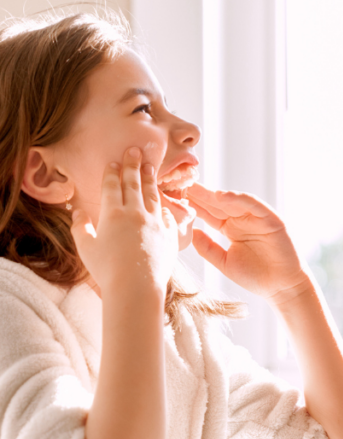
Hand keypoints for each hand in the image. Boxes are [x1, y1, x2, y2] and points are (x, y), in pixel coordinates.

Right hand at [71, 148, 177, 295]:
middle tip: (135, 150)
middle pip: (133, 184)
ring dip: (150, 179)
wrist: (136, 288)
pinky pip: (169, 216)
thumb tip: (76, 211)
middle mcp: (135, 213)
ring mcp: (155, 223)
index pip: (112, 186)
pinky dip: (166, 208)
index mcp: (113, 214)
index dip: (112, 172)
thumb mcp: (86, 248)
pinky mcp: (170, 235)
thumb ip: (80, 227)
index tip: (113, 161)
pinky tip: (164, 204)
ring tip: (150, 167)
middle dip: (133, 165)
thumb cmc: (107, 271)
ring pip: (153, 195)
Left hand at [188, 185, 309, 304]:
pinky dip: (238, 199)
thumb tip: (189, 233)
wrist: (282, 287)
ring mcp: (255, 217)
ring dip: (213, 193)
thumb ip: (207, 247)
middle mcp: (241, 219)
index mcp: (229, 228)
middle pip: (216, 203)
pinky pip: (253, 205)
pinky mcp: (270, 219)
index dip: (191, 205)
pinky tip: (221, 196)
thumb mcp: (224, 262)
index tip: (171, 197)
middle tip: (177, 183)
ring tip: (194, 187)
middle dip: (198, 194)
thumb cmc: (255, 277)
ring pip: (232, 201)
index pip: (207, 212)